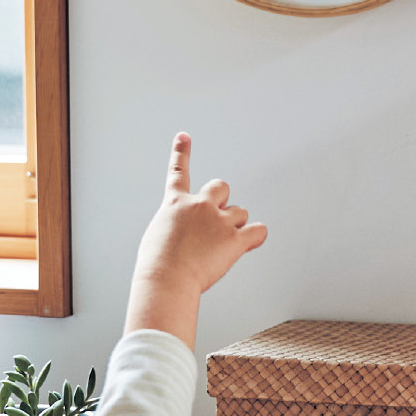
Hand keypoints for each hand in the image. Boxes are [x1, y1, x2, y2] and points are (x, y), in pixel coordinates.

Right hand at [125, 133, 267, 348]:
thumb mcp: (157, 238)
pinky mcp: (234, 240)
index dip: (180, 152)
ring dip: (235, 225)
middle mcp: (199, 206)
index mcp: (175, 204)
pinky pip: (258, 231)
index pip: (177, 172)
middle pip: (221, 186)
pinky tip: (249, 243)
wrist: (165, 278)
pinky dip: (256, 237)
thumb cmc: (157, 265)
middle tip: (216, 220)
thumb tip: (187, 238)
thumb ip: (175, 228)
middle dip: (222, 201)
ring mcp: (219, 221)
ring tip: (220, 246)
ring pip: (240, 212)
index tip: (183, 137)